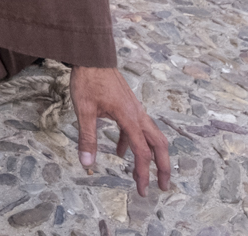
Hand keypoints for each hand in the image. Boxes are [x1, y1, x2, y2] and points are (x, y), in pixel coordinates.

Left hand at [70, 66, 169, 195]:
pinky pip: (136, 128)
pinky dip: (133, 143)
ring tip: (145, 174)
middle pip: (159, 144)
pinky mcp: (128, 105)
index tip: (143, 190)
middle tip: (163, 187)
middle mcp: (137, 114)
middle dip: (163, 167)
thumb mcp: (84, 110)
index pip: (142, 152)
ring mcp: (135, 109)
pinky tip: (120, 152)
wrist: (92, 55)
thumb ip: (87, 137)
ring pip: (151, 136)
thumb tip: (87, 163)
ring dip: (152, 156)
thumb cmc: (88, 80)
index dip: (144, 173)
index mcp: (129, 117)